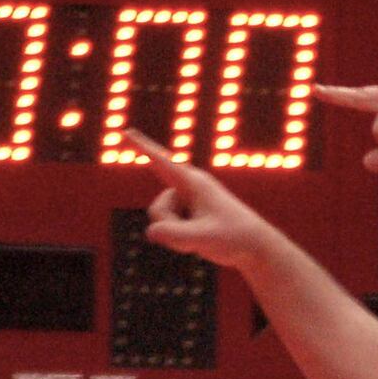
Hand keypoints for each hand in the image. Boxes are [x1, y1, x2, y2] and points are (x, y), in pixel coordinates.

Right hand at [131, 129, 274, 270]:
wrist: (254, 246)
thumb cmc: (233, 238)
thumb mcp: (203, 238)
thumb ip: (175, 235)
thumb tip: (151, 231)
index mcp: (193, 182)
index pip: (161, 161)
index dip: (141, 147)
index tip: (124, 132)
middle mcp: (188, 188)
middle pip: (156, 209)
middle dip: (168, 228)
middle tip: (196, 238)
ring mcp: (187, 202)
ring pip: (160, 221)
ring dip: (175, 237)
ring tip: (201, 239)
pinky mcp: (188, 215)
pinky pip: (168, 228)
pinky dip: (178, 241)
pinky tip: (199, 242)